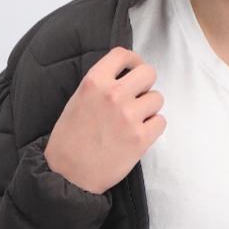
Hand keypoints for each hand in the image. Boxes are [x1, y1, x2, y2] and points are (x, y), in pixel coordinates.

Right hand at [43, 48, 165, 194]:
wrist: (68, 174)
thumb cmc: (70, 139)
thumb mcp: (78, 100)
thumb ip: (101, 85)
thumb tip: (124, 76)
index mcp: (94, 81)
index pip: (122, 54)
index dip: (133, 60)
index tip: (134, 69)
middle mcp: (113, 95)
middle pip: (148, 73)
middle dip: (145, 84)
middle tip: (137, 97)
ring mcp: (129, 117)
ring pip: (157, 98)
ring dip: (149, 108)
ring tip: (134, 120)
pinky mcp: (140, 139)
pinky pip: (161, 122)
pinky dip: (153, 127)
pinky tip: (139, 134)